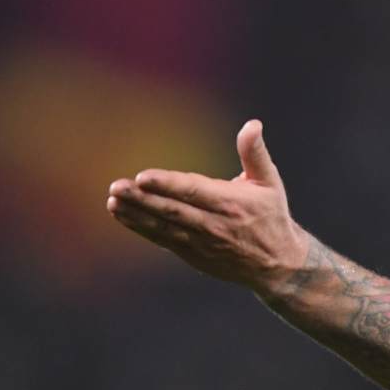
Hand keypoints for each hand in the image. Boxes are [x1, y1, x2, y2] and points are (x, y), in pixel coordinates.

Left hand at [106, 119, 310, 292]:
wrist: (277, 265)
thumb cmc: (271, 216)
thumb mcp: (269, 183)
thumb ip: (255, 153)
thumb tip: (252, 124)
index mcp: (231, 203)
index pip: (193, 191)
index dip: (167, 185)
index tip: (143, 177)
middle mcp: (213, 224)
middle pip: (172, 211)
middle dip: (142, 199)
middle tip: (117, 187)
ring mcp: (201, 242)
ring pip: (163, 227)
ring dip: (135, 214)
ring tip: (112, 200)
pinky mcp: (192, 254)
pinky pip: (162, 239)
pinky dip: (141, 227)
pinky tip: (122, 215)